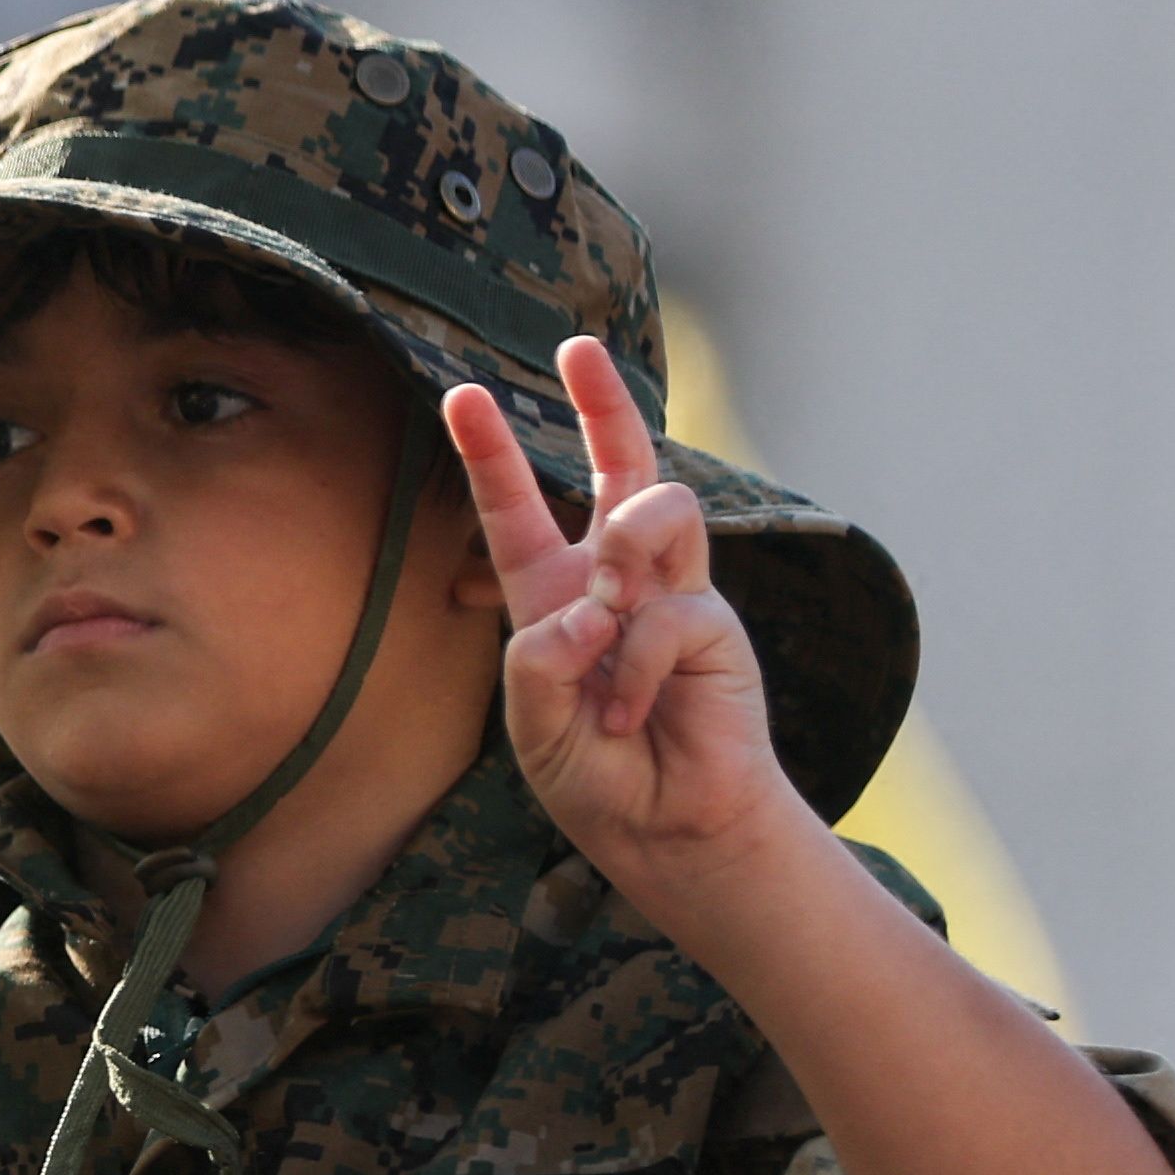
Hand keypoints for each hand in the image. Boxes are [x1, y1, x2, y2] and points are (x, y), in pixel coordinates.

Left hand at [444, 337, 802, 898]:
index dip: (492, 455)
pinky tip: (634, 711)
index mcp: (553, 598)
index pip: (517, 513)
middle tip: (577, 348)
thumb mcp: (535, 722)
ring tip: (607, 615)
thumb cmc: (596, 775)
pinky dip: (638, 663)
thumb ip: (542, 658)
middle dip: (603, 404)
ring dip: (621, 551)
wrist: (666, 827)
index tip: (462, 395)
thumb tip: (592, 603)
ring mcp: (669, 593)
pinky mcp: (712, 621)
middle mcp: (614, 582)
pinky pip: (668, 609)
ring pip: (656, 507)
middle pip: (620, 469)